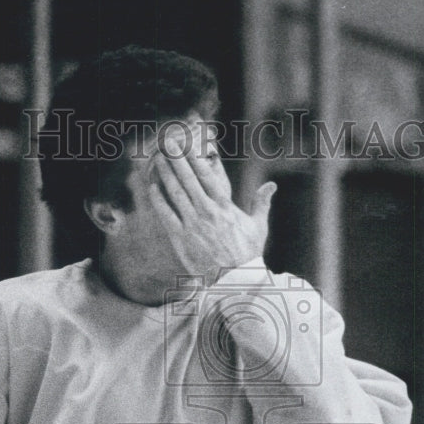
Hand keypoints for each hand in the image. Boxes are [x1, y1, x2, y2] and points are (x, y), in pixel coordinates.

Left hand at [149, 139, 276, 286]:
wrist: (234, 281)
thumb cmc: (247, 255)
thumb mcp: (258, 227)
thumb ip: (261, 203)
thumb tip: (272, 186)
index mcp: (225, 207)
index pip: (207, 176)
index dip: (195, 159)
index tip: (187, 145)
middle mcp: (207, 212)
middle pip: (188, 180)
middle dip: (177, 160)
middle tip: (167, 143)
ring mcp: (192, 225)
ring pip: (175, 194)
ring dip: (166, 175)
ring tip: (158, 159)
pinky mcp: (181, 239)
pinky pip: (166, 215)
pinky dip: (159, 200)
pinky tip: (152, 187)